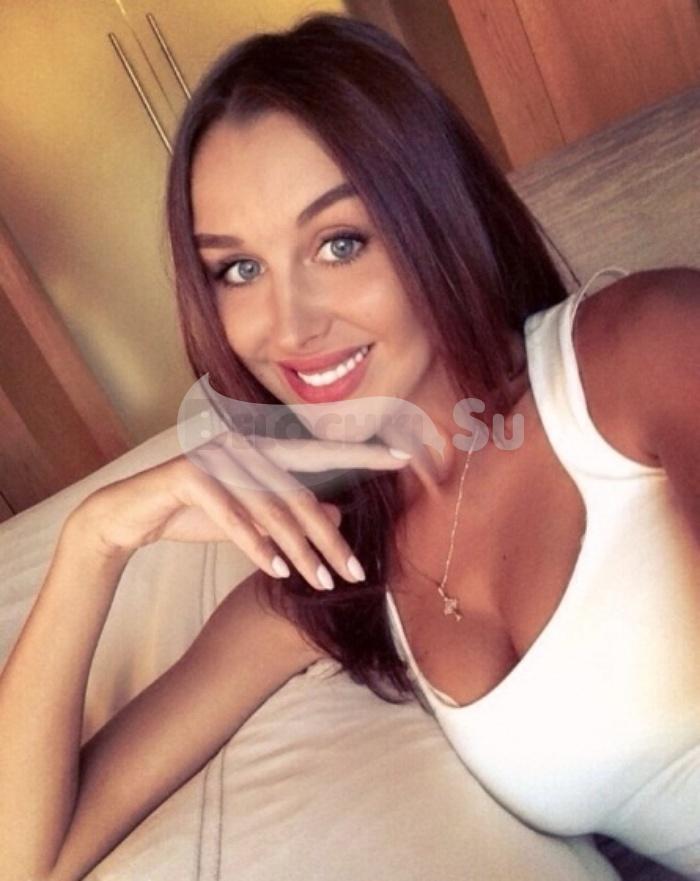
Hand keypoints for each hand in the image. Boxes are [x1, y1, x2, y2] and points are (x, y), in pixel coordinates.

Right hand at [68, 430, 411, 591]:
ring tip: (320, 583)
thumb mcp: (250, 517)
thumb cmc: (195, 512)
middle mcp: (244, 446)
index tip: (404, 457)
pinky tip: (276, 570)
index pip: (321, 453)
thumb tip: (337, 517)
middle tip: (355, 573)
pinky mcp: (189, 475)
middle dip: (329, 539)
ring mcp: (216, 458)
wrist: (130, 513)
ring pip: (271, 509)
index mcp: (262, 450)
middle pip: (299, 495)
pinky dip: (256, 545)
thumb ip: (288, 513)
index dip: (364, 453)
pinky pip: (232, 516)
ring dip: (299, 551)